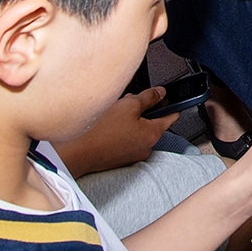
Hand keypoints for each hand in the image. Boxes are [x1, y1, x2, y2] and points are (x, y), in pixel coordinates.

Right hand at [58, 87, 176, 174]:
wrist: (79, 153)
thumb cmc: (102, 131)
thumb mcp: (128, 104)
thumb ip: (148, 97)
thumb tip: (161, 93)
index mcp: (153, 134)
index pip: (172, 116)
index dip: (172, 103)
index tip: (172, 97)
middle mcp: (147, 147)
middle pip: (152, 122)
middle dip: (143, 110)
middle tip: (129, 103)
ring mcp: (134, 154)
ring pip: (138, 131)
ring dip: (131, 121)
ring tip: (114, 115)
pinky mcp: (121, 157)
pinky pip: (127, 140)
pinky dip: (121, 132)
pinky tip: (108, 126)